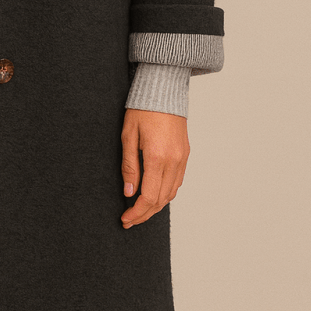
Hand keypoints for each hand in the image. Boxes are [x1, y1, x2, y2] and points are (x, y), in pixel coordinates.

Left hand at [120, 108, 188, 228]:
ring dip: (156, 206)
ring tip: (140, 211)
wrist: (163, 90)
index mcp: (157, 157)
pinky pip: (177, 182)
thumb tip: (129, 193)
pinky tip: (154, 194)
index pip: (148, 197)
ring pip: (171, 193)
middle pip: (161, 200)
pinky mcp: (185, 154)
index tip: (125, 219)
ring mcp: (182, 158)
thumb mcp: (128, 136)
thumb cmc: (142, 109)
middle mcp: (173, 161)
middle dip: (144, 214)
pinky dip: (166, 193)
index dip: (136, 213)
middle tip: (129, 220)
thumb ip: (129, 166)